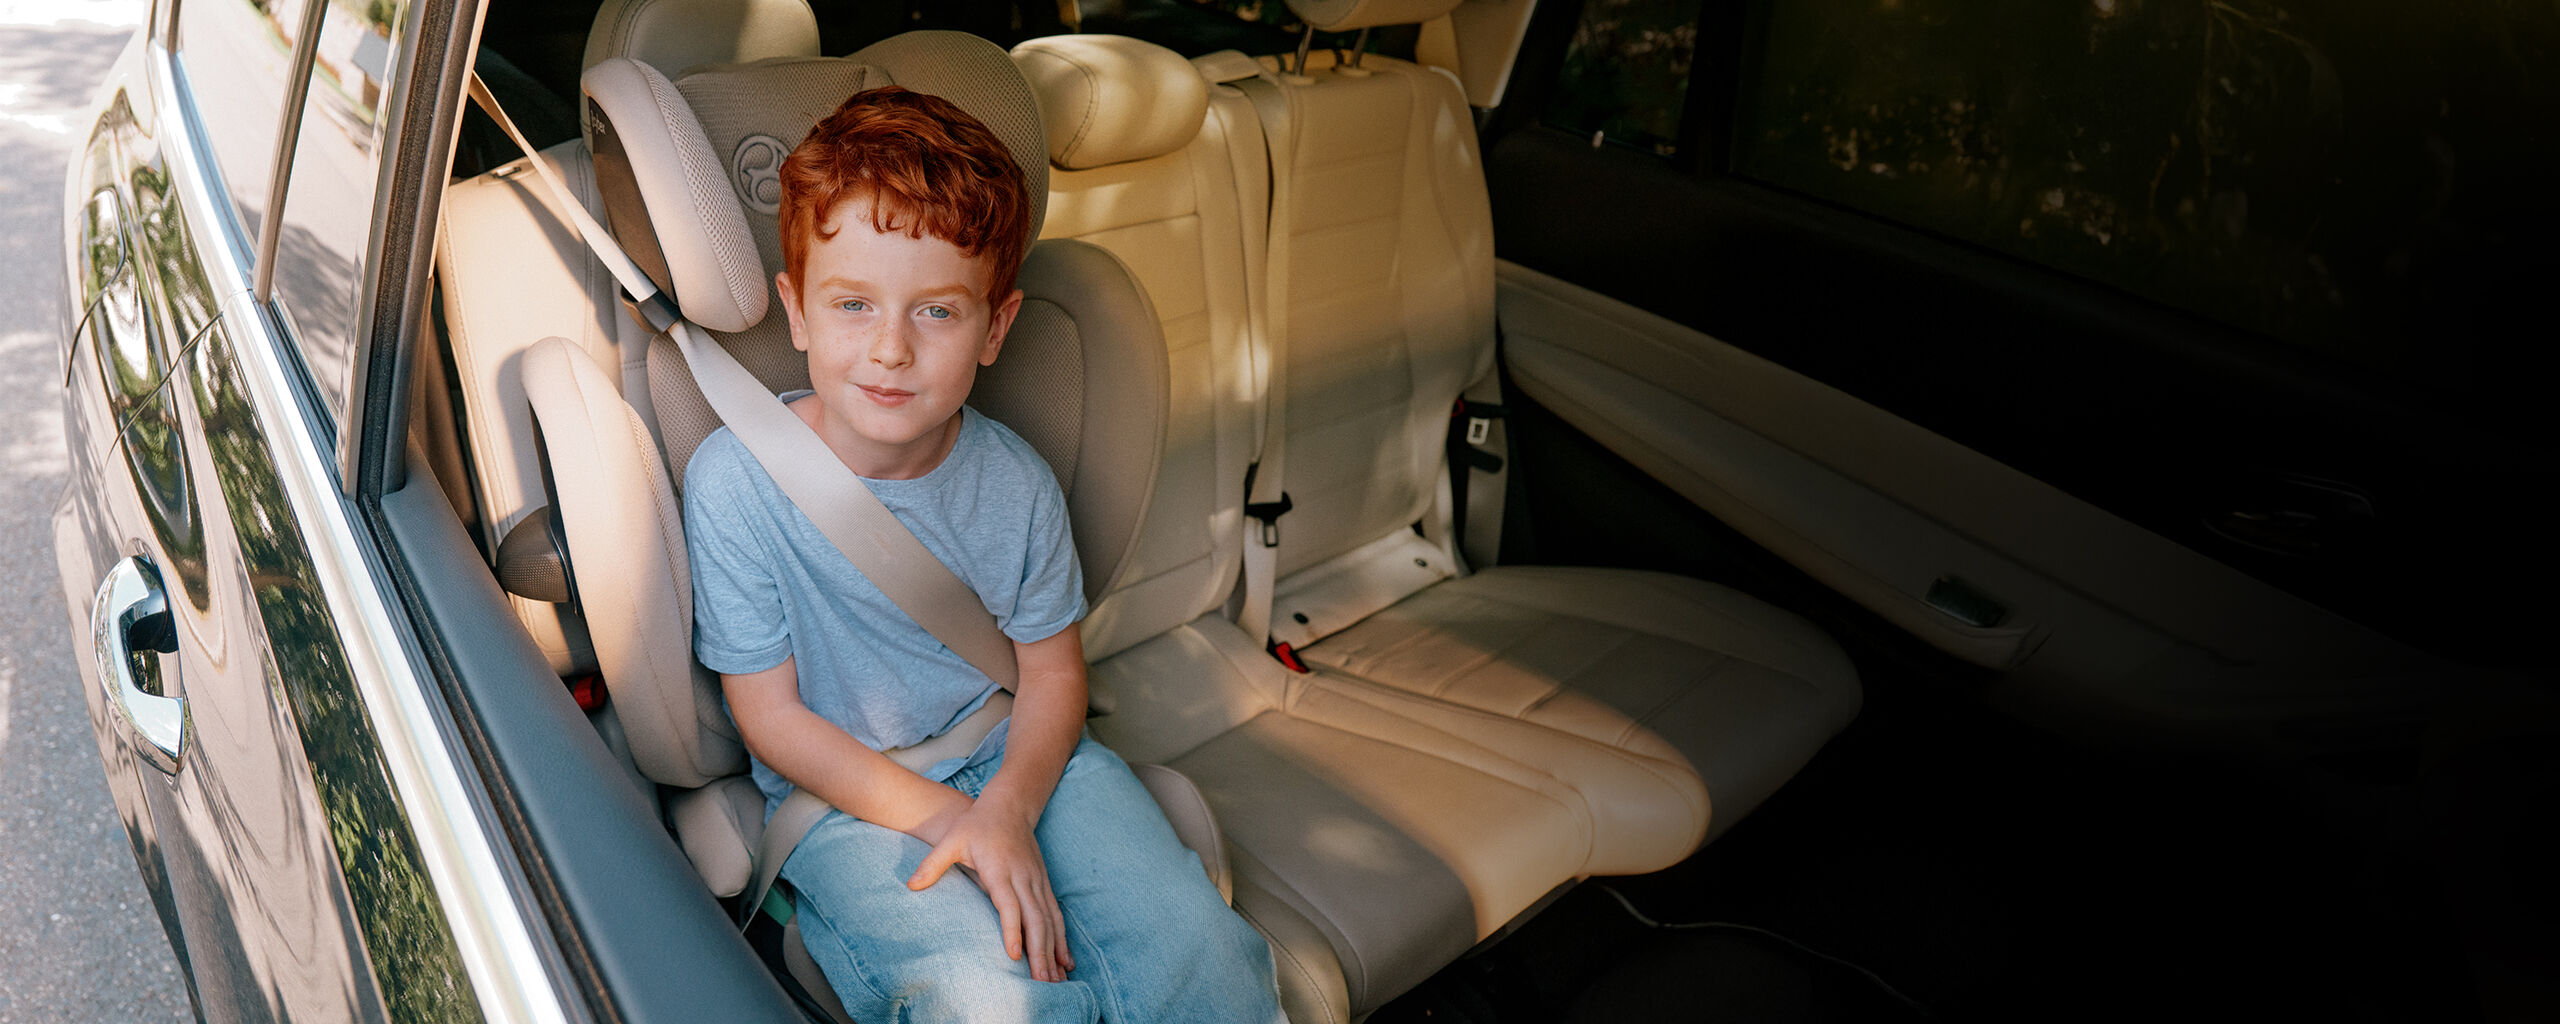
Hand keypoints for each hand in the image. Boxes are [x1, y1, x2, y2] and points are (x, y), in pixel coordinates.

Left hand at [908, 795, 1075, 981]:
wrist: (1009, 804)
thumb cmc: (977, 824)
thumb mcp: (951, 839)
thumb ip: (933, 864)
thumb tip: (911, 886)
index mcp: (1001, 870)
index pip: (1010, 904)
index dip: (1013, 930)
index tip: (1016, 955)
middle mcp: (1024, 878)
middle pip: (1036, 919)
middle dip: (1040, 952)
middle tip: (1042, 982)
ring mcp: (1037, 881)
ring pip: (1050, 920)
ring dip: (1054, 951)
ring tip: (1057, 979)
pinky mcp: (1044, 884)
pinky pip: (1056, 915)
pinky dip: (1062, 939)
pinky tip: (1066, 961)